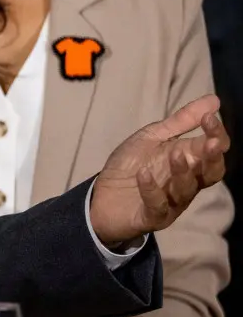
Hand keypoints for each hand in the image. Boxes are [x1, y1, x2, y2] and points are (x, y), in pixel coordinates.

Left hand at [90, 95, 229, 245]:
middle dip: (212, 158)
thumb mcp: (152, 138)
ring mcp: (171, 202)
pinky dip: (152, 190)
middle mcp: (186, 183)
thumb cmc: (130, 165)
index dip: (216, 135)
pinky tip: (143, 175)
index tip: (209, 117)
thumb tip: (214, 100)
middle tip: (210, 142)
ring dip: (183, 172)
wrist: (100, 196)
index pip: (214, 150)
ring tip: (176, 155)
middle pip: (211, 174)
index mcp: (189, 162)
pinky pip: (157, 206)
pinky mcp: (152, 217)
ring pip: (187, 190)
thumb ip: (181, 121)